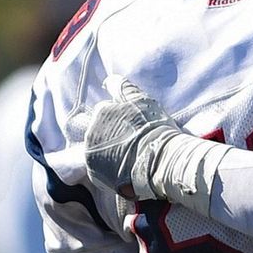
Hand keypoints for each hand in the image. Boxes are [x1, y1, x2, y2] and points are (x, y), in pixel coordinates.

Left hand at [85, 75, 182, 198]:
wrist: (161, 162)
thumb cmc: (155, 129)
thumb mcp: (142, 100)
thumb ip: (122, 87)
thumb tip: (108, 80)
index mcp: (102, 111)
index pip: (108, 110)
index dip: (122, 118)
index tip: (136, 126)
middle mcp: (91, 130)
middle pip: (102, 130)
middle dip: (115, 134)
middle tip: (136, 142)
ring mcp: (91, 152)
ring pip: (100, 149)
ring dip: (112, 151)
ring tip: (133, 157)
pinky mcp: (94, 172)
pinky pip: (100, 168)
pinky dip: (110, 169)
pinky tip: (127, 169)